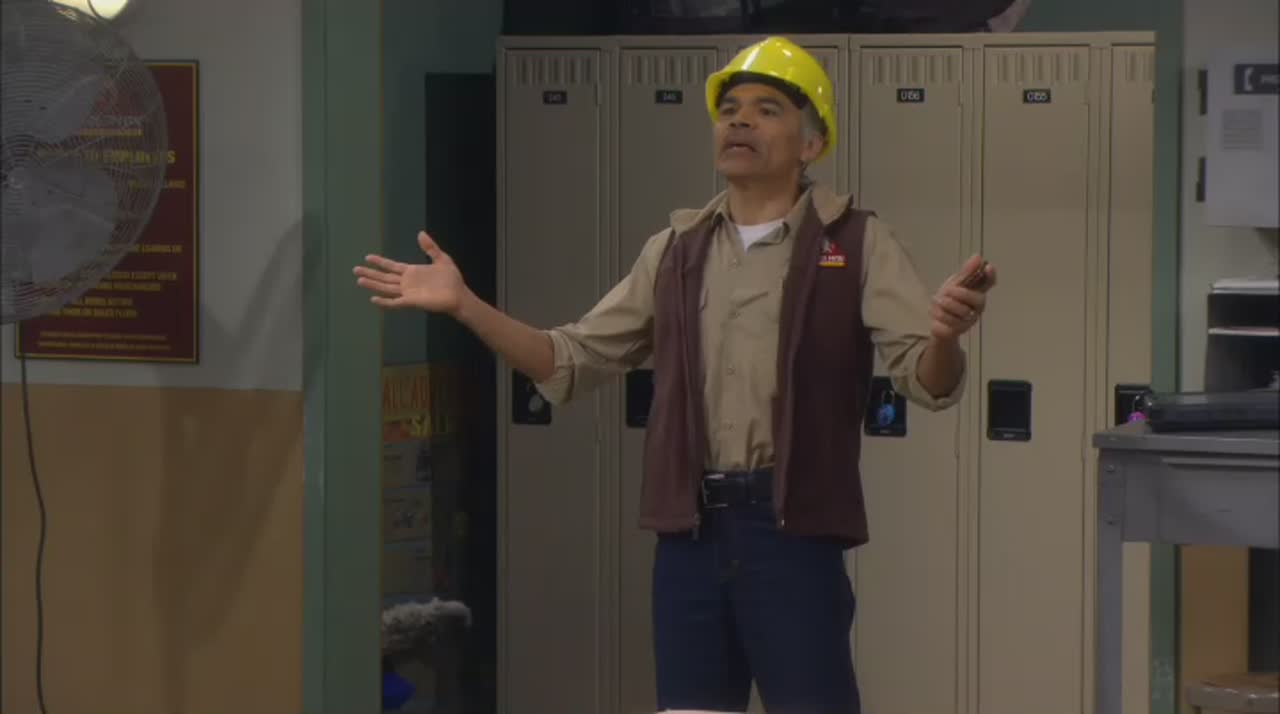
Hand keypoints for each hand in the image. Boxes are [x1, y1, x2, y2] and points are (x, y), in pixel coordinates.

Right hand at [353, 231, 467, 314]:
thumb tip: (420, 233)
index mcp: (412, 272)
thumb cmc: (452, 280)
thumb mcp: (442, 259)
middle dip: (370, 273)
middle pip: (385, 277)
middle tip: (355, 270)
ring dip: (373, 284)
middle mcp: (407, 282)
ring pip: (386, 288)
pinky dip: (384, 302)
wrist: (460, 295)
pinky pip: (395, 302)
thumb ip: (430, 247)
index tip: (367, 257)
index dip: (380, 262)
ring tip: (359, 280)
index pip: (392, 266)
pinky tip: (374, 299)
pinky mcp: (412, 302)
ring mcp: (408, 293)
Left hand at [930, 254, 996, 340]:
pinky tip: (936, 316)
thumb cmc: (949, 300)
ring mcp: (968, 321)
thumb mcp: (954, 284)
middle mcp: (977, 308)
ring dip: (942, 306)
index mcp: (977, 293)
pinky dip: (937, 317)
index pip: (989, 284)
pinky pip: (946, 323)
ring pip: (958, 311)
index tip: (988, 267)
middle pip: (975, 299)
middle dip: (958, 293)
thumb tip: (978, 256)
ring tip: (937, 303)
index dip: (991, 276)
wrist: (937, 321)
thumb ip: (965, 273)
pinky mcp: (957, 332)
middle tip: (946, 290)